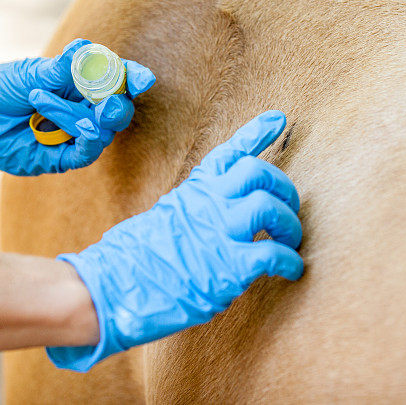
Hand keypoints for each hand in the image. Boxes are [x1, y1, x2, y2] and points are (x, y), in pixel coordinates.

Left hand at [0, 39, 154, 174]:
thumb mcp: (31, 74)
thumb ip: (62, 69)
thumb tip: (86, 48)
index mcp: (78, 84)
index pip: (115, 81)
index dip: (132, 79)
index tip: (143, 78)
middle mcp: (79, 109)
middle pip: (116, 110)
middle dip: (120, 105)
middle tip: (115, 101)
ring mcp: (71, 135)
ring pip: (102, 132)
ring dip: (93, 120)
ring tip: (81, 110)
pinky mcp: (58, 158)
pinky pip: (84, 154)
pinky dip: (88, 143)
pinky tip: (85, 130)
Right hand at [47, 111, 303, 371]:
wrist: (113, 287)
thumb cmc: (135, 260)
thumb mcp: (164, 217)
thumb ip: (194, 209)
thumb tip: (214, 215)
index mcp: (194, 191)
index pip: (229, 152)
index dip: (256, 133)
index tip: (278, 119)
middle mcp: (208, 203)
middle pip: (258, 172)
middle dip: (283, 188)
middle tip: (288, 210)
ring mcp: (219, 231)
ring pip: (270, 206)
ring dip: (290, 225)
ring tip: (290, 243)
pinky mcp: (228, 266)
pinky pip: (273, 253)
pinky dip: (290, 261)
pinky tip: (291, 271)